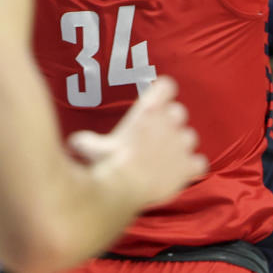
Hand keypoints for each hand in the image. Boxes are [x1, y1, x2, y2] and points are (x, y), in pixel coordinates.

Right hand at [69, 76, 208, 208]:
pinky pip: (199, 162)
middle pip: (178, 113)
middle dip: (169, 123)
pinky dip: (191, 167)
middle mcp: (169, 122)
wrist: (124, 187)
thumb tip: (74, 142)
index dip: (163, 93)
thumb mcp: (89, 146)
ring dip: (180, 146)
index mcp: (148, 110)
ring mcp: (182, 143)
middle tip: (154, 138)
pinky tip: (180, 174)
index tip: (158, 101)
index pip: (167, 86)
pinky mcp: (189, 165)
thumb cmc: (106, 163)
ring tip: (165, 158)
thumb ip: (85, 140)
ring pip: (189, 137)